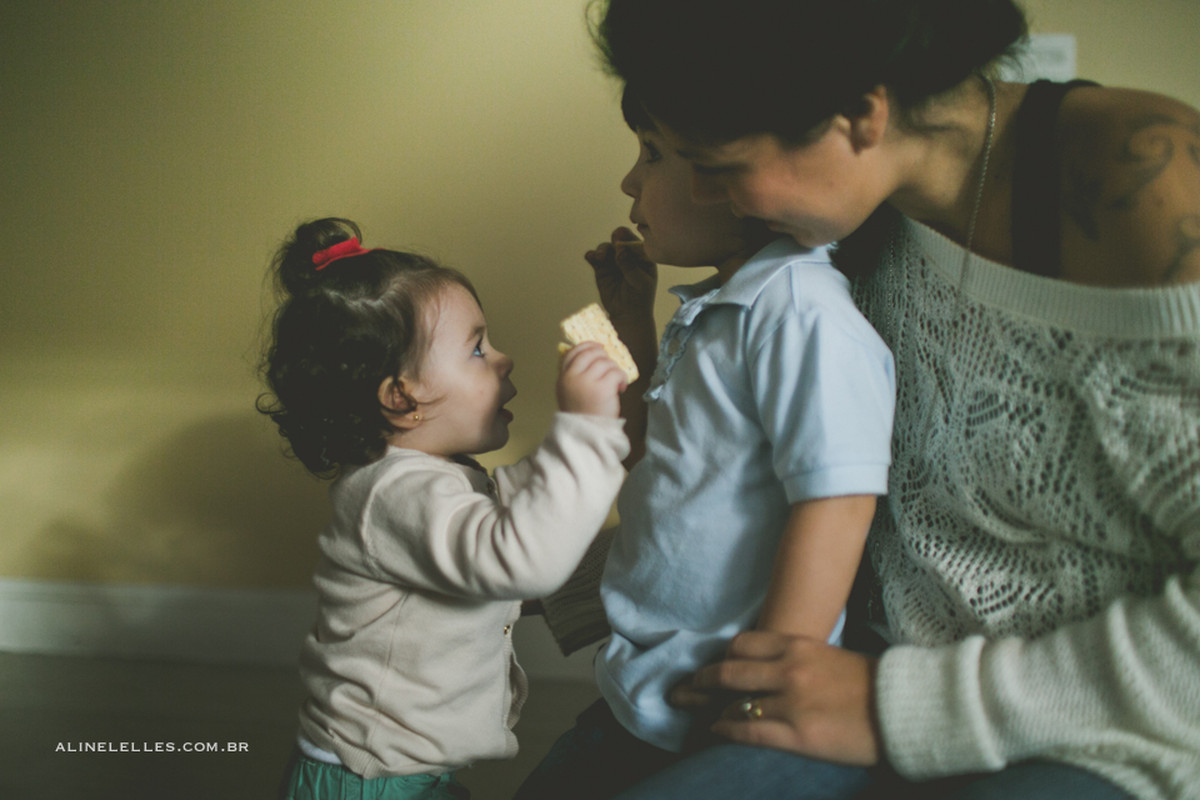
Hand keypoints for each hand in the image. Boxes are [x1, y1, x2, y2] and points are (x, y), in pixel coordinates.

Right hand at [556, 342, 625, 417]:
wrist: (587, 434)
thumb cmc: (581, 415)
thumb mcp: (569, 393)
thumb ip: (574, 376)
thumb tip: (591, 357)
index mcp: (563, 377)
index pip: (573, 352)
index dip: (587, 346)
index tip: (598, 347)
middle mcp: (573, 377)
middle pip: (591, 353)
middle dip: (604, 356)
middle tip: (610, 366)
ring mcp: (587, 381)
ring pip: (606, 362)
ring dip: (614, 369)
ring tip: (616, 382)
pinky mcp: (603, 388)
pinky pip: (616, 372)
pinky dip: (621, 378)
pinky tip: (621, 387)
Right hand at [585, 227, 656, 326]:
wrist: (628, 315)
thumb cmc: (640, 299)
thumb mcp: (640, 283)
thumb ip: (630, 266)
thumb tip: (620, 249)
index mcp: (642, 257)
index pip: (636, 242)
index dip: (629, 238)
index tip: (622, 240)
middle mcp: (627, 255)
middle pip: (620, 240)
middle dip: (616, 238)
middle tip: (614, 241)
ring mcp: (613, 261)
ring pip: (606, 248)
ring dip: (602, 249)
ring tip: (600, 257)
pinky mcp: (601, 269)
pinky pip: (595, 258)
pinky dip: (592, 255)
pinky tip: (591, 256)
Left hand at [669, 631, 881, 765]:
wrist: (904, 708)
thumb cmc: (870, 683)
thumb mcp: (829, 656)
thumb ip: (797, 658)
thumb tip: (769, 668)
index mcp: (799, 645)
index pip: (742, 645)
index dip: (720, 658)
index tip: (709, 667)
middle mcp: (789, 669)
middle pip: (728, 671)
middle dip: (699, 681)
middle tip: (681, 689)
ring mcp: (792, 702)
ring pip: (732, 700)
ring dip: (706, 706)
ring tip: (692, 712)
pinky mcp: (799, 734)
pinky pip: (748, 731)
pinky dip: (725, 730)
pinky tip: (715, 731)